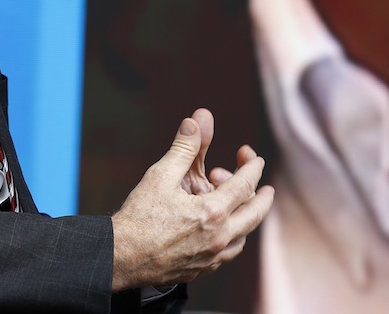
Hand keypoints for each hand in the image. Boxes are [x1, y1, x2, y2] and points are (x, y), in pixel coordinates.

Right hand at [110, 109, 274, 290]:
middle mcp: (219, 237)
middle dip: (262, 198)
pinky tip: (223, 229)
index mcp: (213, 212)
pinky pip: (229, 252)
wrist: (122, 257)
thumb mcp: (162, 175)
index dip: (252, 168)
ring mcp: (213, 257)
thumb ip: (185, 146)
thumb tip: (199, 119)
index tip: (255, 158)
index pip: (244, 185)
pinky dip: (234, 237)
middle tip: (266, 188)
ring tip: (241, 206)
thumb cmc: (140, 217)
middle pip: (254, 214)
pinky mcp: (203, 269)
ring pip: (243, 236)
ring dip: (247, 218)